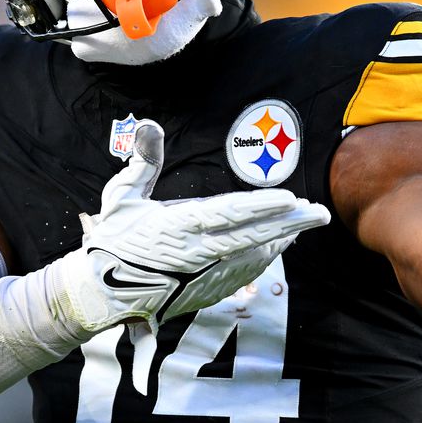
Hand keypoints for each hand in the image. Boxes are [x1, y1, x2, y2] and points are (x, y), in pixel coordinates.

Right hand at [54, 120, 329, 332]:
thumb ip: (142, 163)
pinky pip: (244, 272)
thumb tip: (150, 126)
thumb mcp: (120, 197)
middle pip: (253, 236)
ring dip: (282, 239)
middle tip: (320, 213)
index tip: (289, 198)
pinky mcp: (206, 291)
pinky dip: (265, 258)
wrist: (102, 295)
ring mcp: (204, 276)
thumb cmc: (112, 241)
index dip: (261, 207)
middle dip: (289, 224)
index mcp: (177, 227)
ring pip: (254, 255)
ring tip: (306, 223)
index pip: (228, 214)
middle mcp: (197, 253)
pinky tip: (280, 245)